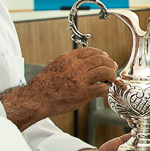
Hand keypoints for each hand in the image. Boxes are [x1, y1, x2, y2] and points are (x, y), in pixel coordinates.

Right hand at [0, 48, 116, 129]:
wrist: (36, 98)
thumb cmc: (43, 85)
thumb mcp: (54, 65)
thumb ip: (68, 62)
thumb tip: (80, 60)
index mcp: (68, 58)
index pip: (91, 51)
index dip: (101, 54)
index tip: (105, 57)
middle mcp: (76, 67)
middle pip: (101, 59)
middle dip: (109, 63)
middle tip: (112, 67)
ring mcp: (81, 80)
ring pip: (105, 72)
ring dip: (111, 75)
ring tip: (111, 78)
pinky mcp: (83, 93)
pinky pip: (101, 88)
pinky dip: (106, 89)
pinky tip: (104, 90)